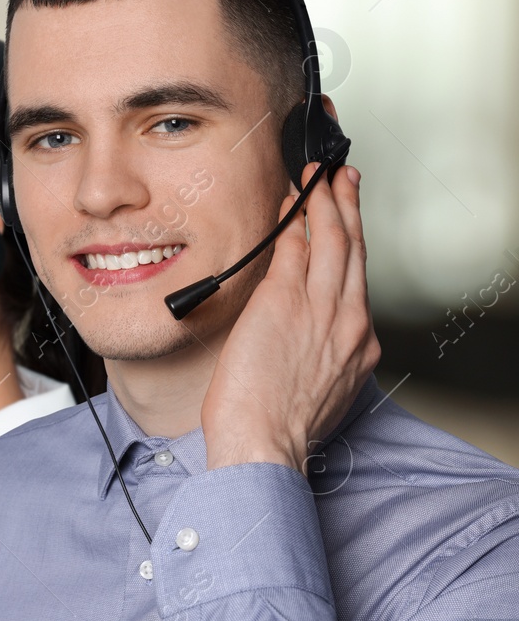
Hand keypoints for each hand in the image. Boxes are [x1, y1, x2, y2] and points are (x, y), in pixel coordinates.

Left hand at [202, 163, 380, 472]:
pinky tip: (290, 203)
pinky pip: (294, 249)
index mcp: (358, 344)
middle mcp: (348, 321)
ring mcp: (319, 308)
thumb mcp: (319, 387)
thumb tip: (303, 332)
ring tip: (318, 178)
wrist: (263, 442)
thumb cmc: (278, 426)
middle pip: (354, 250)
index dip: (353, 244)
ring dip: (324, 202)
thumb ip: (321, 353)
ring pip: (331, 241)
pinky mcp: (284, 301)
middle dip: (348, 208)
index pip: (358, 281)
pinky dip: (294, 221)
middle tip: (341, 180)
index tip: (348, 221)